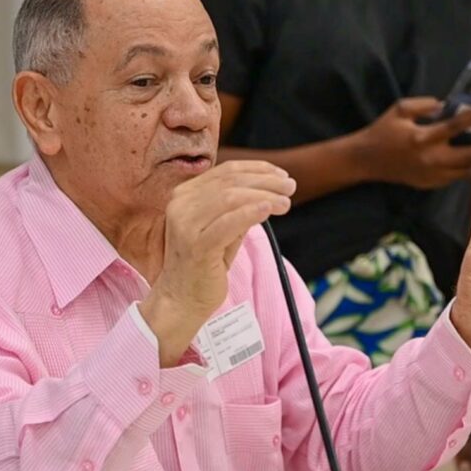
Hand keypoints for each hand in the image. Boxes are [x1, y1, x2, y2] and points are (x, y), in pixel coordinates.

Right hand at [139, 160, 295, 366]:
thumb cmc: (202, 265)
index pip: (225, 171)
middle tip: (290, 186)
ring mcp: (186, 225)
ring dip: (264, 196)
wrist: (180, 301)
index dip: (257, 169)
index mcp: (183, 196)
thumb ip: (236, 209)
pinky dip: (252, 212)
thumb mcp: (220, 229)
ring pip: (231, 197)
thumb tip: (269, 191)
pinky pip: (229, 223)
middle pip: (230, 181)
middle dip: (265, 181)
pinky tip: (270, 209)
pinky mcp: (197, 246)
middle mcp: (180, 206)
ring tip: (286, 202)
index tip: (280, 174)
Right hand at [357, 97, 470, 188]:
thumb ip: (424, 104)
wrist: (365, 160)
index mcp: (422, 138)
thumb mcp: (399, 109)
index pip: (456, 126)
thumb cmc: (382, 131)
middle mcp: (429, 159)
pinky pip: (454, 178)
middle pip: (469, 155)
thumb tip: (447, 106)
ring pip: (466, 171)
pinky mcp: (427, 183)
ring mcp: (429, 174)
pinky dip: (468, 170)